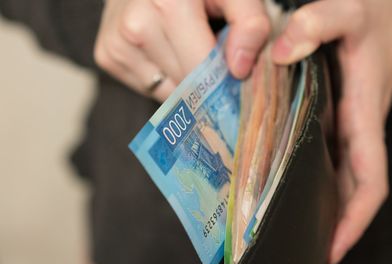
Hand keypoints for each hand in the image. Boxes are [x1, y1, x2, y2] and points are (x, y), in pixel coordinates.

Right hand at [94, 0, 268, 101]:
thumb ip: (249, 21)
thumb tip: (240, 68)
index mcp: (169, 3)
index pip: (202, 68)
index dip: (225, 81)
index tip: (237, 83)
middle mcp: (136, 25)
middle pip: (186, 83)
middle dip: (207, 79)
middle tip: (216, 61)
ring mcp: (117, 43)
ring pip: (168, 91)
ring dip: (186, 80)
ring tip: (187, 47)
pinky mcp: (107, 56)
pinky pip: (149, 87)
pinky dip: (166, 78)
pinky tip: (167, 52)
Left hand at [271, 0, 391, 263]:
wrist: (384, 4)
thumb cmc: (375, 9)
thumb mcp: (347, 10)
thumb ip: (316, 25)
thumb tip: (279, 53)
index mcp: (364, 113)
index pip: (367, 181)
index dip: (353, 219)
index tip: (332, 249)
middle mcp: (356, 125)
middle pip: (348, 187)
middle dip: (331, 221)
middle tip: (297, 246)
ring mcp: (345, 119)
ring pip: (335, 171)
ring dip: (319, 200)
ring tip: (286, 222)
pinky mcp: (334, 109)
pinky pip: (322, 148)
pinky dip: (308, 167)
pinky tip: (282, 172)